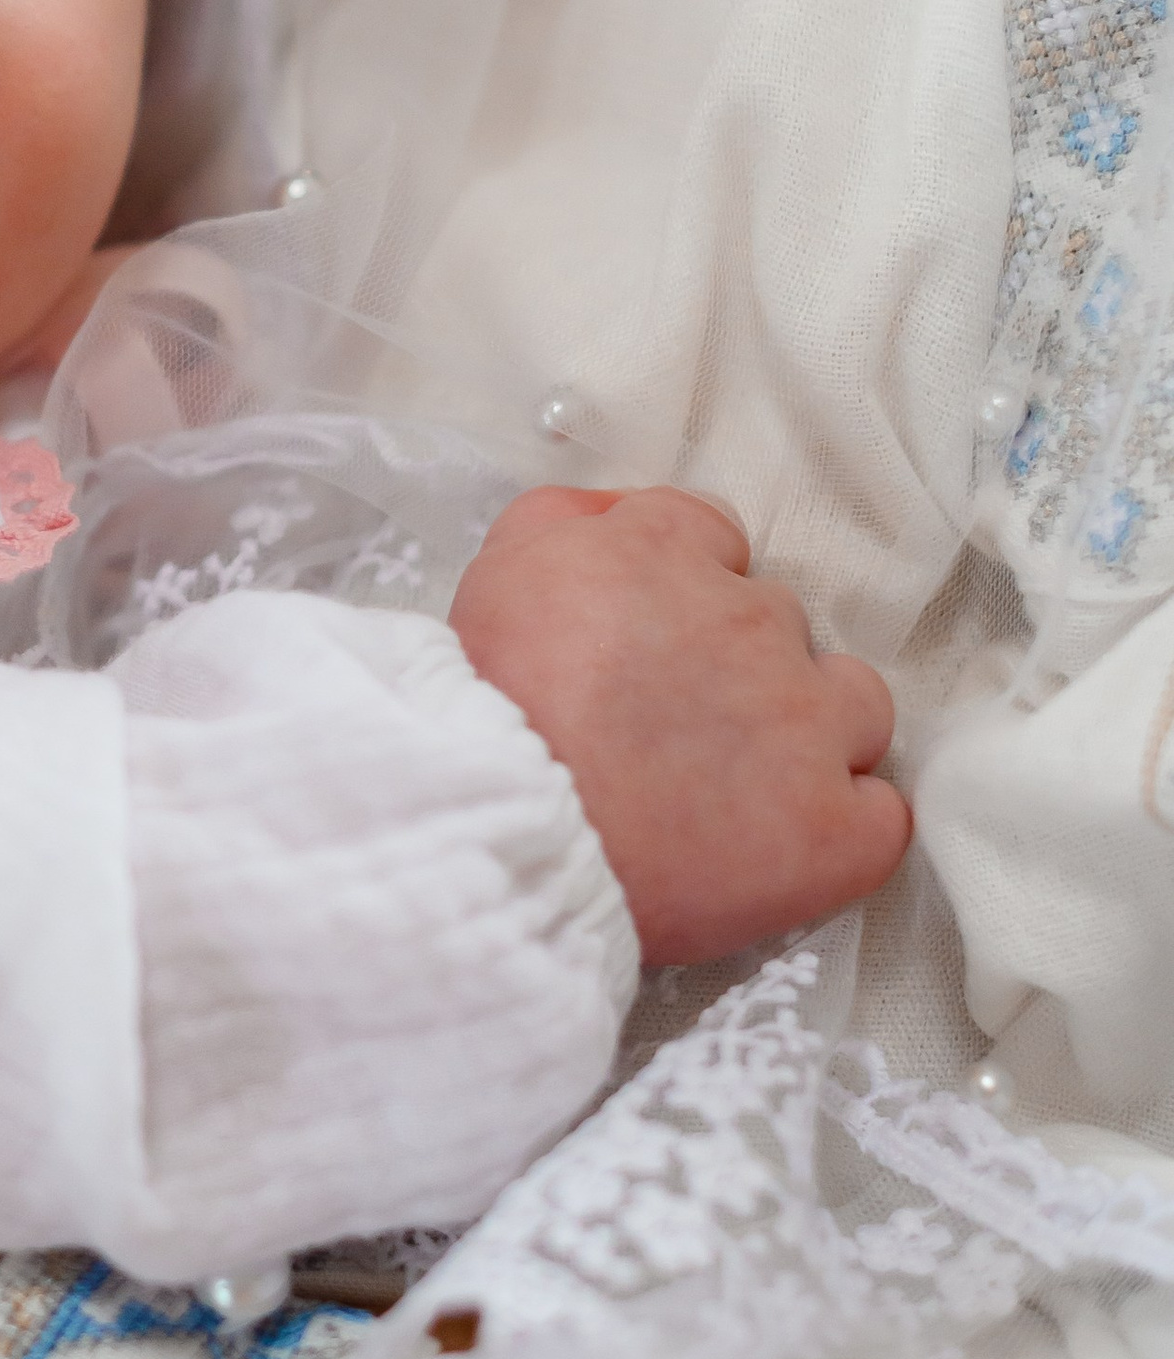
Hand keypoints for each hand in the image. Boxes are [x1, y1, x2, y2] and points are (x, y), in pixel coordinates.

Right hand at [449, 488, 909, 964]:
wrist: (501, 838)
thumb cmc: (481, 712)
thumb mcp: (497, 572)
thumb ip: (563, 519)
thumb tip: (617, 511)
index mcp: (666, 554)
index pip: (715, 538)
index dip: (686, 592)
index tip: (656, 642)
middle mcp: (752, 621)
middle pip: (781, 624)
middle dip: (740, 667)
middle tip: (675, 729)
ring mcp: (806, 725)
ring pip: (855, 705)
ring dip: (816, 734)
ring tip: (746, 789)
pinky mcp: (835, 828)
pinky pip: (878, 817)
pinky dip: (843, 829)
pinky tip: (786, 847)